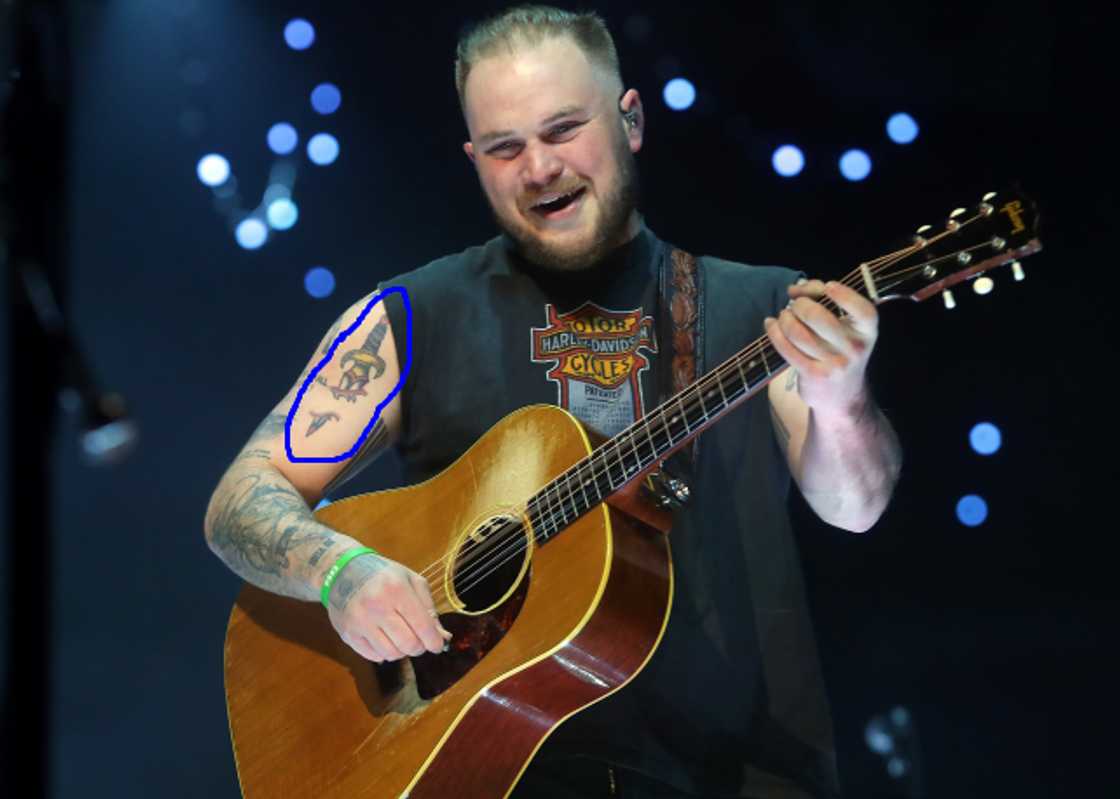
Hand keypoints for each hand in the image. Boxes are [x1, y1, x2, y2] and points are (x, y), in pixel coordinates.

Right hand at [326, 554, 452, 661]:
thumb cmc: (382, 575)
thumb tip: (443, 637)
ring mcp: (360, 622)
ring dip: (401, 650)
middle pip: (408, 645)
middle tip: (418, 640)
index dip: (434, 641)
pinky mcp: (348, 634)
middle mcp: (377, 606)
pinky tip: (384, 638)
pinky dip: (383, 652)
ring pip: (391, 654)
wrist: (342, 571)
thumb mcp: (410, 580)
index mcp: (397, 589)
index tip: (437, 645)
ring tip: (400, 636)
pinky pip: (374, 657)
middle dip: (419, 647)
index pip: (423, 626)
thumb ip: (429, 608)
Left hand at [763, 279, 878, 417]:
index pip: (862, 310)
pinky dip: (774, 332)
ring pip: (798, 332)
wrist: (842, 395)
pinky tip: (771, 324)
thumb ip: (829, 303)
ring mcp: (834, 363)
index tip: (827, 286)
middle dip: (800, 304)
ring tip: (783, 316)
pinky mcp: (813, 374)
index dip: (844, 295)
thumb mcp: (848, 329)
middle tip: (795, 305)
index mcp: (867, 331)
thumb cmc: (840, 350)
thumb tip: (797, 288)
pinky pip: (786, 348)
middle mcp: (853, 348)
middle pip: (818, 316)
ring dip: (784, 318)